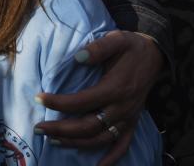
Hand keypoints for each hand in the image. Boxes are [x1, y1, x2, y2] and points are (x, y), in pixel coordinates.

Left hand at [34, 30, 162, 165]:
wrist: (155, 55)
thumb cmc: (130, 46)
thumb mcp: (117, 39)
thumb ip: (98, 48)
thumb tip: (78, 57)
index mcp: (115, 88)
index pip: (82, 101)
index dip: (59, 103)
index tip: (39, 99)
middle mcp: (122, 108)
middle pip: (88, 126)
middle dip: (61, 130)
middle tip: (38, 128)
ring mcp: (128, 118)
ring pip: (100, 139)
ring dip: (76, 143)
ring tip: (53, 140)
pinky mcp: (133, 122)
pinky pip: (123, 145)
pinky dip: (111, 158)